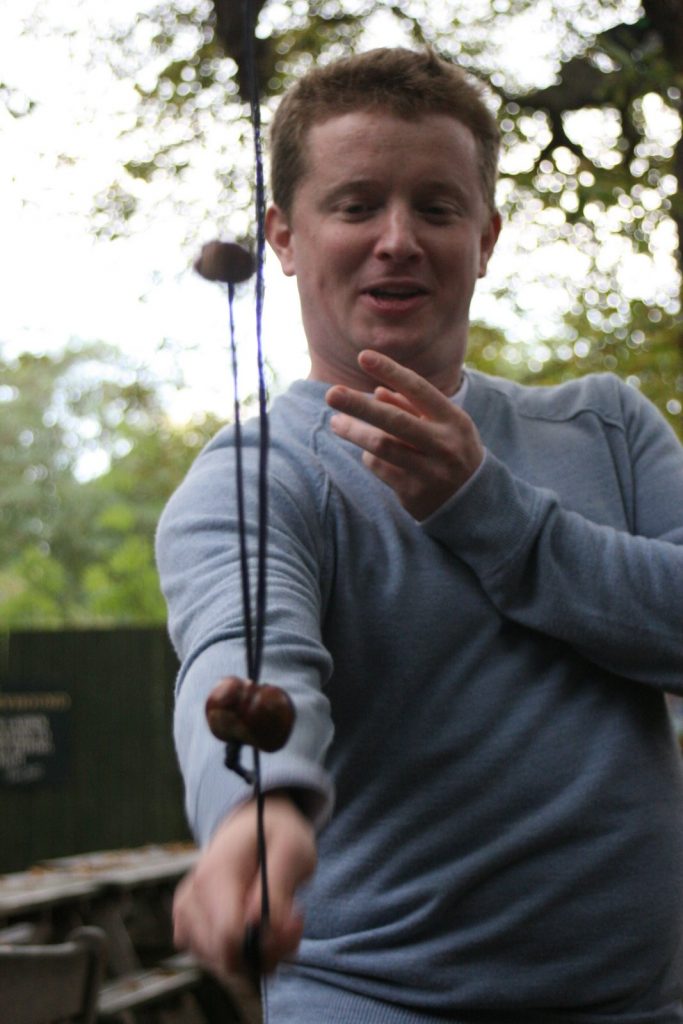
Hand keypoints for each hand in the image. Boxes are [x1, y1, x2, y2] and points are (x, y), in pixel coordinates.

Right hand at [173, 793, 316, 978]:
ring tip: (281, 918)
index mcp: (213, 875)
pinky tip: (260, 927)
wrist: (251, 823)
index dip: (267, 943)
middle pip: (227, 959)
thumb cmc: (276, 834)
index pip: (229, 938)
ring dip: (260, 954)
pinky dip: (243, 954)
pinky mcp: (187, 929)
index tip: (295, 920)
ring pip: (224, 967)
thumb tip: (256, 922)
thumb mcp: (292, 847)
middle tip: (295, 919)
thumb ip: (276, 886)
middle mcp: (191, 899)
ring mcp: (185, 917)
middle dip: (269, 951)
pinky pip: (217, 962)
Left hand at [326, 350, 483, 520]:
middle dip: (360, 405)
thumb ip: (413, 407)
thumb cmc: (452, 450)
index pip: (418, 389)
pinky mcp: (415, 493)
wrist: (475, 501)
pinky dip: (370, 456)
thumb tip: (378, 391)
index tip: (363, 356)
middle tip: (331, 393)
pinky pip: (381, 468)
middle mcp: (444, 444)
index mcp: (454, 420)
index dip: (390, 371)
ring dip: (354, 432)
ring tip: (336, 422)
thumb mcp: (444, 425)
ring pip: (382, 447)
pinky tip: (368, 453)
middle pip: (395, 421)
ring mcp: (430, 471)